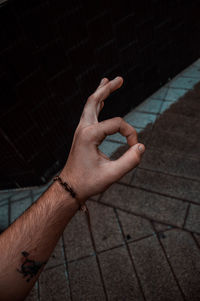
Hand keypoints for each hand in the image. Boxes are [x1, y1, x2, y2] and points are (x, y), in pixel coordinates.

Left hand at [60, 76, 144, 202]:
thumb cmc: (88, 182)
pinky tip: (101, 102)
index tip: (135, 147)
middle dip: (107, 88)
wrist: (70, 188)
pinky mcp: (82, 135)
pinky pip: (90, 115)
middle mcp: (83, 128)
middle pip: (94, 100)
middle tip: (119, 78)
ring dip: (100, 93)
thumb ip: (129, 161)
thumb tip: (141, 147)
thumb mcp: (112, 175)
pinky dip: (97, 105)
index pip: (117, 124)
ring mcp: (81, 131)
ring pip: (90, 106)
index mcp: (89, 135)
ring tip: (107, 80)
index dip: (130, 134)